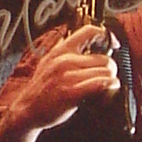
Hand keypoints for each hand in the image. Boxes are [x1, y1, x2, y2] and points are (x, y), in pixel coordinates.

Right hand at [0, 23, 120, 133]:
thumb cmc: (42, 89)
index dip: (106, 36)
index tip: (113, 44)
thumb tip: (88, 43)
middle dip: (110, 69)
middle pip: (104, 58)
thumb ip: (66, 52)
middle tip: (107, 78)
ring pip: (106, 71)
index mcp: (60, 50)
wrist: (27, 110)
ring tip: (106, 87)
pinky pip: (100, 84)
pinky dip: (109, 87)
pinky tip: (107, 92)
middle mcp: (64, 60)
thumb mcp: (50, 62)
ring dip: (111, 80)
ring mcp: (67, 76)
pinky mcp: (71, 92)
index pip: (89, 31)